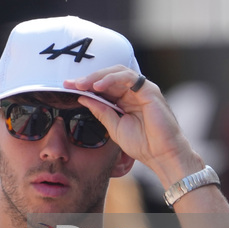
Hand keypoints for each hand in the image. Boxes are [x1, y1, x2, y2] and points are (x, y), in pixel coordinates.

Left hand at [64, 67, 202, 185]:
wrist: (161, 154)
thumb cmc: (143, 144)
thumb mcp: (114, 127)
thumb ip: (101, 111)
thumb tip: (83, 98)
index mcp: (125, 100)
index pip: (103, 87)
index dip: (85, 86)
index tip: (67, 87)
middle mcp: (133, 92)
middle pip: (108, 77)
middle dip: (87, 79)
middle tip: (70, 83)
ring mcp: (142, 89)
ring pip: (117, 73)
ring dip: (97, 77)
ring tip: (82, 84)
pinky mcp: (149, 90)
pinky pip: (128, 77)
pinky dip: (112, 79)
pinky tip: (98, 86)